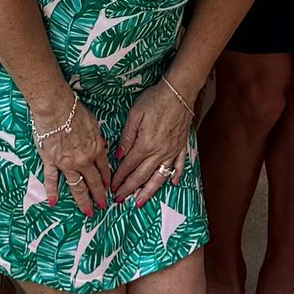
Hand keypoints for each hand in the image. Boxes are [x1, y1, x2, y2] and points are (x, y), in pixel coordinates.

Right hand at [34, 95, 110, 214]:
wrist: (56, 108)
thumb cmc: (74, 111)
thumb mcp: (93, 122)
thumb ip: (98, 137)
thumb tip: (102, 144)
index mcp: (96, 149)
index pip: (104, 168)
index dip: (107, 179)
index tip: (109, 188)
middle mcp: (83, 160)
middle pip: (93, 181)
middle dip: (99, 195)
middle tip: (103, 206)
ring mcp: (67, 163)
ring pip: (77, 187)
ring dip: (83, 201)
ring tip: (88, 212)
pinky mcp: (51, 162)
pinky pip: (51, 180)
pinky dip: (52, 192)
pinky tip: (53, 203)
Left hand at [110, 81, 194, 205]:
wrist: (179, 92)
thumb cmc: (155, 99)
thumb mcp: (135, 115)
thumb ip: (126, 137)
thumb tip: (119, 155)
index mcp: (145, 144)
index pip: (129, 166)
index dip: (119, 177)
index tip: (112, 187)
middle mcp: (160, 152)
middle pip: (142, 176)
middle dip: (129, 189)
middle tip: (120, 199)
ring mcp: (172, 151)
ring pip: (160, 176)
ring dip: (149, 191)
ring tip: (140, 201)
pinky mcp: (181, 146)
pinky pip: (179, 165)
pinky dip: (176, 175)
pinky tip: (172, 183)